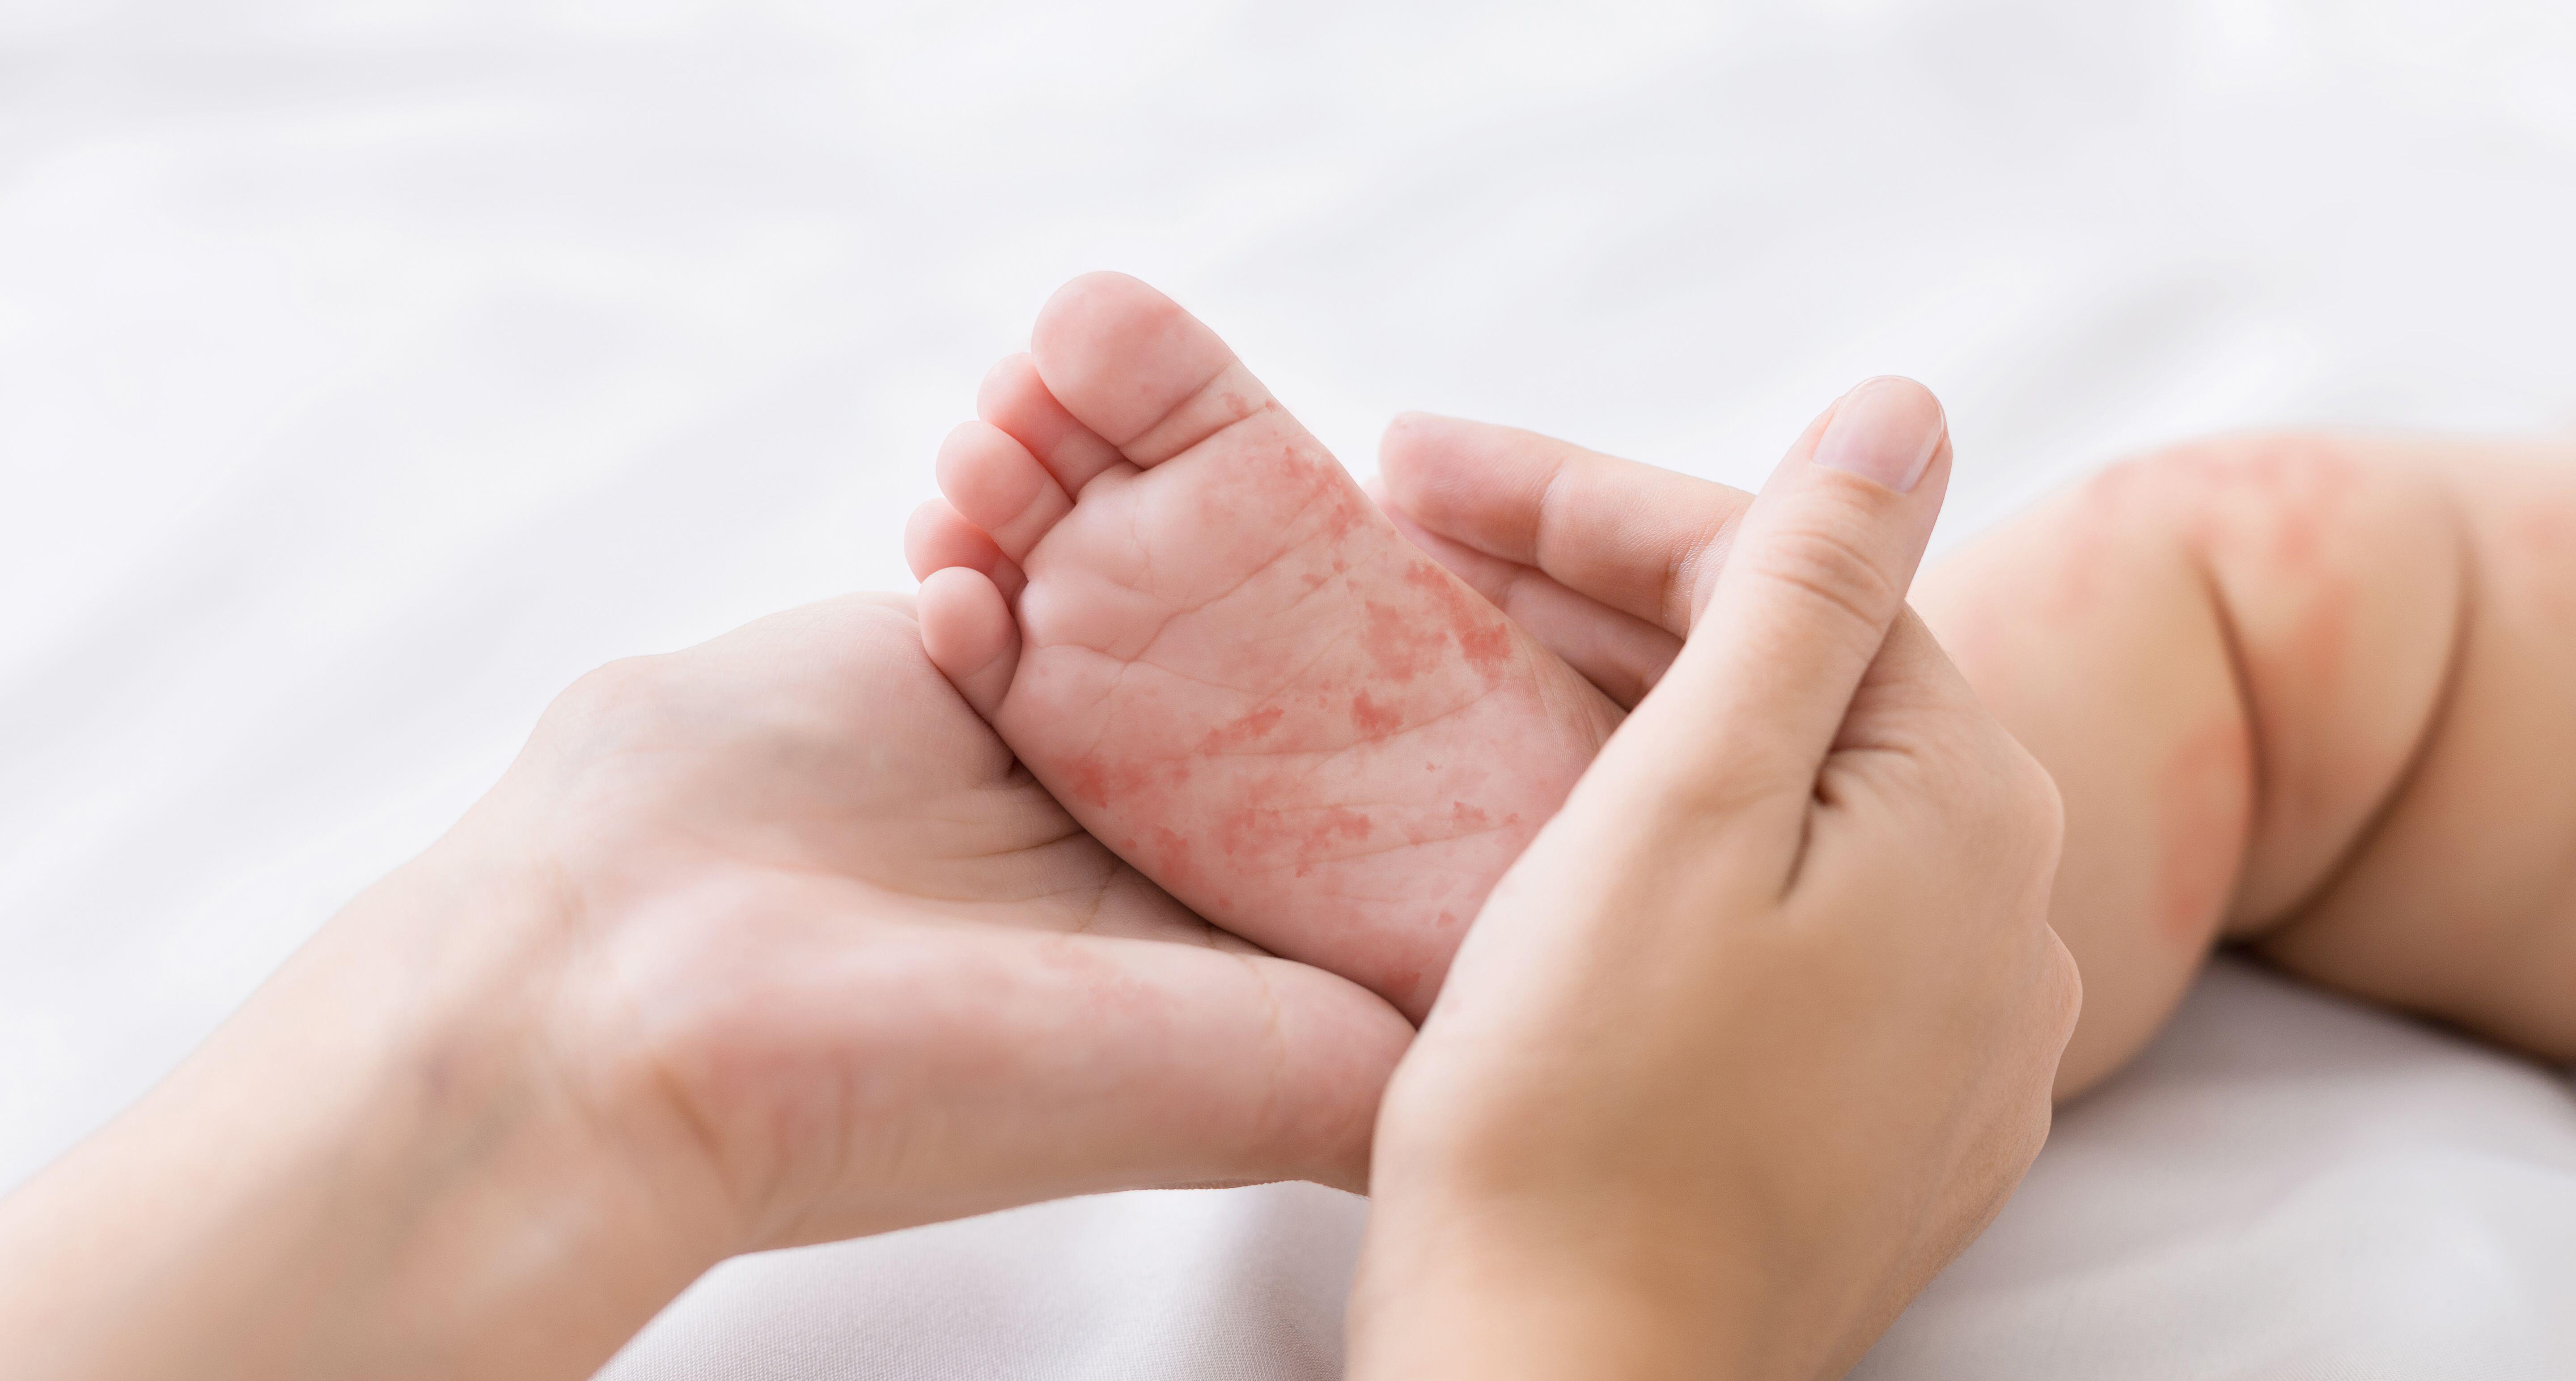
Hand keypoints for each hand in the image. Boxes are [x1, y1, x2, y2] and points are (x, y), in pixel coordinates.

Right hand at [0, 594, 1408, 1380]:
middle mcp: (1139, 840)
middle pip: (1271, 660)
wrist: (625, 1006)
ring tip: (1139, 458)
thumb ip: (1384, 1061)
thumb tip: (1532, 1044)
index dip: (1432, 686)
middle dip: (1294, 567)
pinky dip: (1015, 501)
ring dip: (1137, 506)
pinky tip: (1000, 494)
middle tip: (1348, 476)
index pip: (1378, 788)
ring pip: (1139, 580)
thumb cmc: (923, 1076)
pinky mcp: (925, 663)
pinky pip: (1011, 543)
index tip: (1473, 582)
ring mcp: (1029, 747)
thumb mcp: (1233, 1089)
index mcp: (1222, 935)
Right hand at [1349, 380, 2079, 1379]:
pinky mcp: (1864, 1117)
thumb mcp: (1688, 801)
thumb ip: (1799, 589)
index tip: (1410, 464)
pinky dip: (1661, 846)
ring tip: (1454, 656)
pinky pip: (1773, 920)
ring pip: (1775, 798)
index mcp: (1965, 810)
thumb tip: (1900, 409)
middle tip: (1409, 539)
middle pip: (1786, 680)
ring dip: (1620, 709)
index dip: (1580, 500)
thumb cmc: (1586, 1107)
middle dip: (1593, 592)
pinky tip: (1542, 829)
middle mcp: (1997, 917)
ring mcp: (1940, 1033)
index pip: (1782, 575)